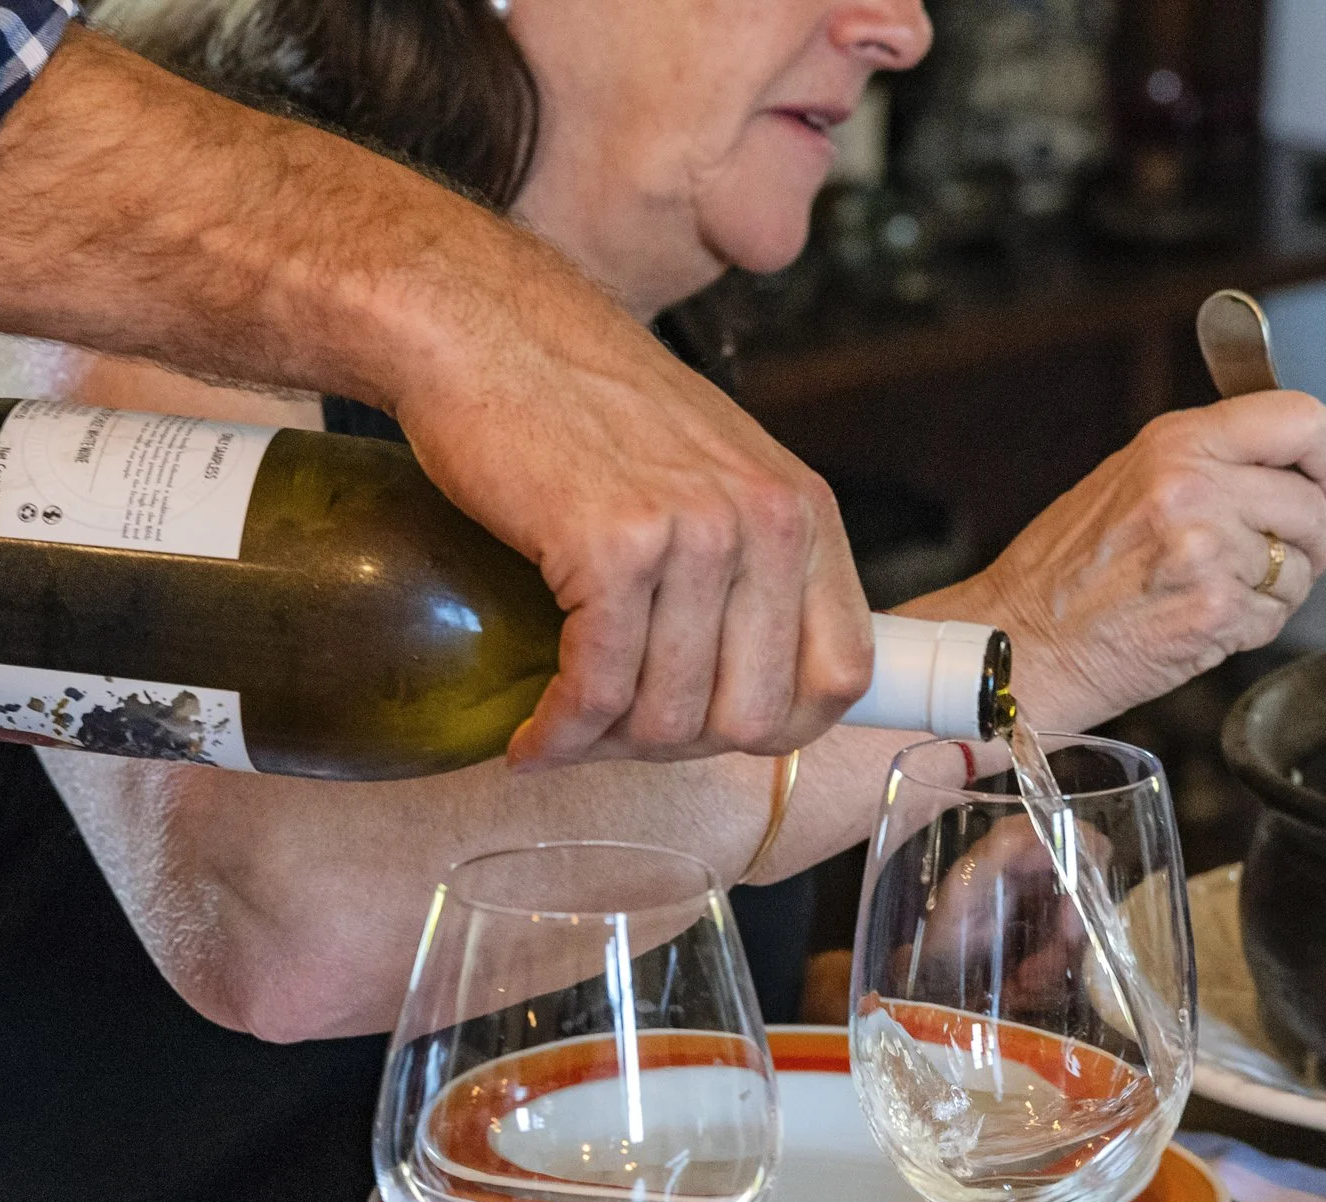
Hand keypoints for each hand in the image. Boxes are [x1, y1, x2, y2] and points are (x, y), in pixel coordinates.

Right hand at [377, 228, 872, 770]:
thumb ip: (746, 569)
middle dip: (677, 749)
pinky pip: (598, 689)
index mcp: (802, 510)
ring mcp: (695, 532)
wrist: (483, 329)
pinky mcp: (612, 546)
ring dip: (607, 746)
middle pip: (756, 717)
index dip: (775, 730)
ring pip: (672, 717)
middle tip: (613, 737)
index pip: (843, 675)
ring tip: (561, 731)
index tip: (705, 735)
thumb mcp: (705, 474)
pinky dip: (559, 732)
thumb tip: (745, 694)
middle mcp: (765, 520)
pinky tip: (531, 738)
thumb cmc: (578, 406)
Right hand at [945, 391, 1325, 728]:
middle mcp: (1194, 490)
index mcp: (1175, 445)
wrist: (1022, 642)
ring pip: (1301, 568)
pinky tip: (1203, 621)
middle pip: (1311, 504)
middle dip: (1307, 537)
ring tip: (1216, 591)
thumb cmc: (1064, 572)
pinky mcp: (1214, 613)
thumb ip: (1209, 461)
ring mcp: (1207, 553)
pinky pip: (1276, 617)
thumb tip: (1290, 464)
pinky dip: (1252, 626)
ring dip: (1277, 588)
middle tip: (1271, 554)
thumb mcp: (1127, 479)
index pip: (1299, 419)